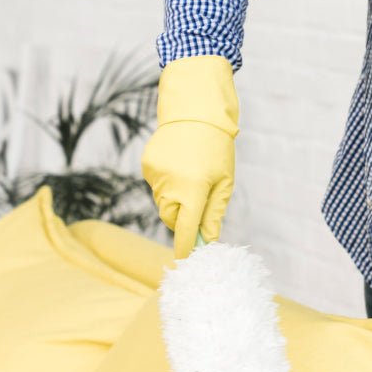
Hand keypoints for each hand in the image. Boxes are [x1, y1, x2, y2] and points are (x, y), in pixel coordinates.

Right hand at [140, 55, 238, 257]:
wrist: (195, 111)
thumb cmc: (217, 148)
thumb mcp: (223, 182)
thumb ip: (213, 214)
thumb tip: (208, 240)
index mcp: (193, 191)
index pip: (185, 230)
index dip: (185, 247)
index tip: (185, 259)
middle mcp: (170, 186)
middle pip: (171, 218)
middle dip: (181, 220)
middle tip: (197, 205)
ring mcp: (155, 176)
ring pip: (163, 202)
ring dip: (175, 200)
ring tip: (191, 175)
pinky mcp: (147, 166)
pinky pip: (157, 186)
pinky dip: (167, 184)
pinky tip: (179, 164)